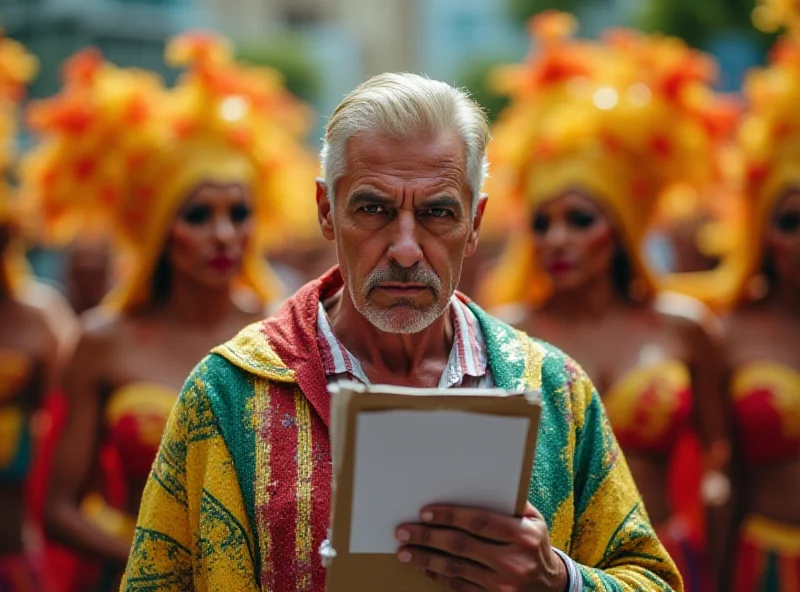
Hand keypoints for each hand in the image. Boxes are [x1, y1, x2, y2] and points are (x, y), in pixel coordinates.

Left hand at [395, 503, 568, 591]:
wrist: (552, 586)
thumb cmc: (536, 545)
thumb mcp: (534, 521)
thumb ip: (512, 503)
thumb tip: (483, 480)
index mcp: (523, 536)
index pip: (479, 522)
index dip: (450, 516)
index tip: (425, 512)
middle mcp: (513, 561)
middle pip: (461, 546)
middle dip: (428, 537)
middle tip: (403, 531)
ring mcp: (502, 584)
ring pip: (455, 568)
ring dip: (426, 559)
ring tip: (404, 551)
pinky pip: (459, 586)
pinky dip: (438, 575)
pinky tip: (424, 566)